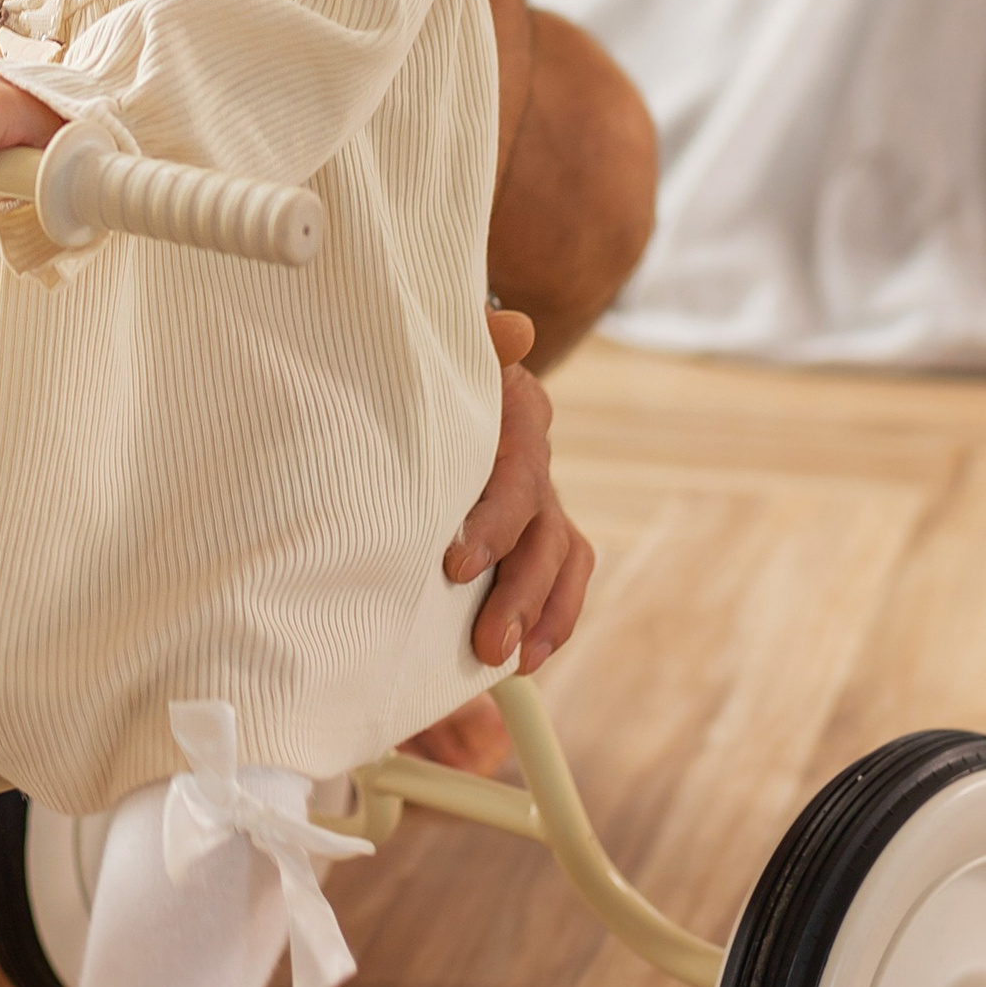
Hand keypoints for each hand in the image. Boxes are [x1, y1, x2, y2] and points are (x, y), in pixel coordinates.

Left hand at [446, 307, 594, 672]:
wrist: (423, 373)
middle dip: (517, 589)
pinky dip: (552, 620)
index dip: (494, 522)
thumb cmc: (420, 365)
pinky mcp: (538, 528)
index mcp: (514, 411)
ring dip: (539, 613)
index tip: (454, 563)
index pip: (518, 473)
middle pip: (542, 528)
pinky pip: (565, 576)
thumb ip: (475, 340)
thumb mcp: (439, 349)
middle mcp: (534, 455)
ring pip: (560, 557)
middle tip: (486, 642)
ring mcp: (541, 495)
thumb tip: (514, 326)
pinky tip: (524, 660)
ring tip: (507, 660)